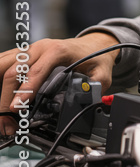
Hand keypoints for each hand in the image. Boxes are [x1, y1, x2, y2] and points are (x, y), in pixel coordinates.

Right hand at [0, 32, 119, 134]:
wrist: (92, 44)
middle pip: (12, 72)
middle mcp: (39, 48)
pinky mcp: (22, 55)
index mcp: (58, 51)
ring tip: (2, 114)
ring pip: (2, 66)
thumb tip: (84, 99)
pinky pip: (3, 65)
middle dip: (6, 99)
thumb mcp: (102, 73)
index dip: (24, 91)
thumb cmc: (94, 57)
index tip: (16, 108)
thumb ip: (95, 87)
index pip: (35, 72)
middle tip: (7, 121)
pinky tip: (1, 97)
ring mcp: (29, 50)